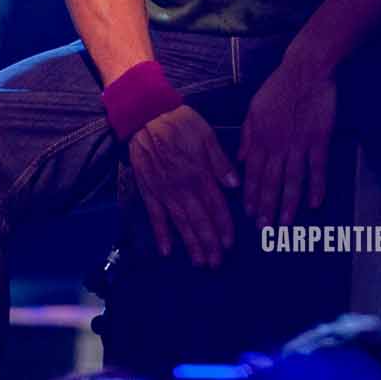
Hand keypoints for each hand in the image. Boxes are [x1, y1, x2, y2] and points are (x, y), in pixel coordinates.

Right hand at [127, 104, 239, 266]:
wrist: (145, 117)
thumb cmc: (180, 123)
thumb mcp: (206, 136)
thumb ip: (220, 162)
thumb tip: (235, 186)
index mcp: (200, 174)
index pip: (216, 205)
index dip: (224, 226)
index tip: (230, 243)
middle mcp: (183, 188)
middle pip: (199, 220)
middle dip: (209, 243)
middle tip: (216, 263)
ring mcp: (164, 192)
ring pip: (180, 223)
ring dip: (190, 244)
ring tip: (199, 263)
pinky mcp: (148, 191)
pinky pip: (155, 217)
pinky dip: (161, 234)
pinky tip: (166, 251)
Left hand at [240, 56, 335, 227]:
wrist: (305, 71)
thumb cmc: (278, 87)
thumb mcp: (254, 109)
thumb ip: (247, 136)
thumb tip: (240, 161)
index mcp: (260, 138)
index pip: (253, 173)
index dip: (252, 195)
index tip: (250, 214)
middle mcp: (277, 146)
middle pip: (270, 182)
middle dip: (266, 207)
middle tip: (264, 228)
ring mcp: (299, 144)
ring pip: (292, 180)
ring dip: (287, 204)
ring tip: (284, 224)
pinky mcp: (319, 140)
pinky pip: (317, 168)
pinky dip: (317, 186)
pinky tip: (315, 203)